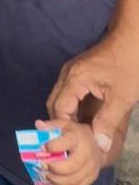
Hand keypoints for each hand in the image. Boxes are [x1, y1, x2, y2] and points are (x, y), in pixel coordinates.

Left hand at [36, 119, 102, 184]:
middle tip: (41, 166)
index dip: (52, 146)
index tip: (41, 147)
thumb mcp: (63, 126)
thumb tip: (38, 125)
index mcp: (78, 138)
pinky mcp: (91, 178)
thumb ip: (50, 126)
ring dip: (56, 180)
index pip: (65, 142)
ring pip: (73, 180)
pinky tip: (54, 182)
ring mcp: (91, 168)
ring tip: (45, 175)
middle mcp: (87, 154)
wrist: (95, 146)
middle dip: (53, 168)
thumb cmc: (74, 135)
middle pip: (71, 166)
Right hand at [47, 32, 136, 153]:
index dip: (64, 128)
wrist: (133, 38)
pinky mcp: (78, 71)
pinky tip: (84, 118)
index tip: (74, 144)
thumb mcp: (122, 97)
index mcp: (75, 78)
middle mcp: (67, 74)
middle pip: (54, 104)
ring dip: (67, 116)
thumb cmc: (130, 64)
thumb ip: (109, 122)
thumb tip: (99, 145)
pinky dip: (72, 107)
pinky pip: (67, 93)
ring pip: (59, 98)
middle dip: (61, 124)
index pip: (59, 109)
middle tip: (74, 142)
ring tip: (78, 133)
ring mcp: (71, 71)